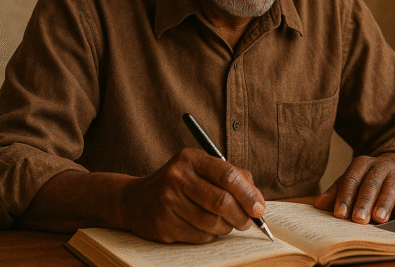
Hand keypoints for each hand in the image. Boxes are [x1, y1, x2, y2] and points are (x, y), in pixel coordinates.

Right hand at [121, 148, 265, 243]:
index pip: (227, 175)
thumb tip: (259, 203)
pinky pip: (199, 236)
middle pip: (221, 202)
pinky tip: (205, 228)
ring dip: (226, 227)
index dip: (248, 194)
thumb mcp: (201, 169)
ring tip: (226, 223)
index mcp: (190, 158)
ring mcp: (167, 201)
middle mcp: (176, 177)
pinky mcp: (162, 225)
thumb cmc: (180, 184)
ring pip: (212, 222)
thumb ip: (233, 178)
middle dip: (241, 216)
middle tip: (247, 222)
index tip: (259, 209)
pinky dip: (210, 236)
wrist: (134, 200)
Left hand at [314, 153, 394, 223]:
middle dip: (364, 202)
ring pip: (390, 188)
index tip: (339, 213)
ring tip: (379, 218)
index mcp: (361, 164)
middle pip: (371, 184)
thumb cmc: (368, 178)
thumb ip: (336, 193)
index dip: (345, 197)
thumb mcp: (351, 181)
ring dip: (384, 204)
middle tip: (358, 219)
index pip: (351, 180)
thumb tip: (319, 204)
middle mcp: (379, 166)